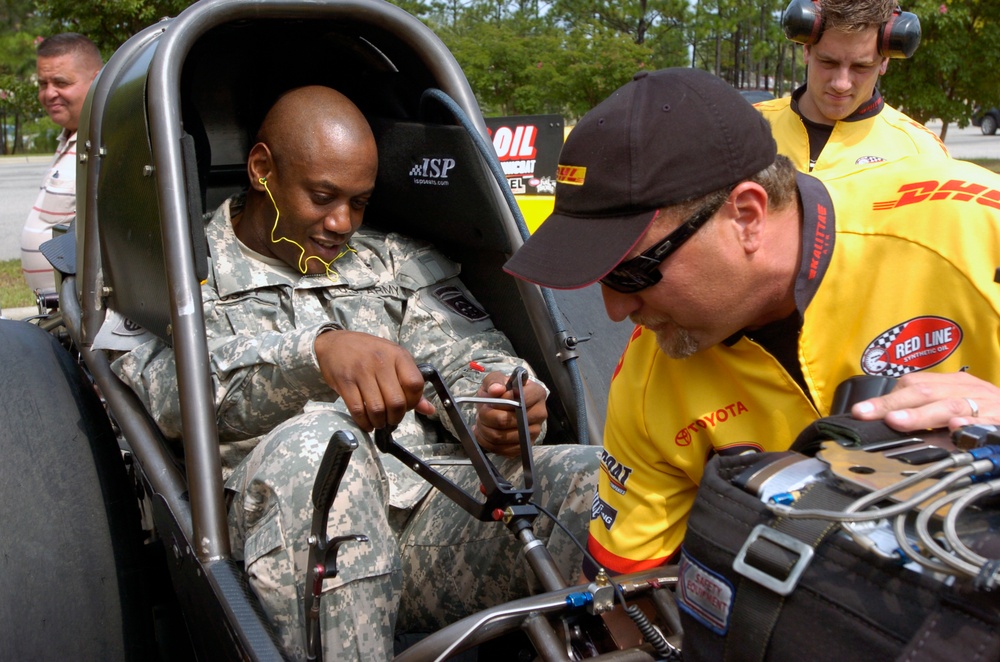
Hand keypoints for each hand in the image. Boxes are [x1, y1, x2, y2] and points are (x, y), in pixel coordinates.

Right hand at [314, 329, 434, 430]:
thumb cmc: (369, 353)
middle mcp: (381, 361)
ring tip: (379, 422)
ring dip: (380, 422)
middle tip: (392, 419)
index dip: (414, 401)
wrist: (335, 343)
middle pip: (396, 401)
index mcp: (398, 355)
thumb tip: (430, 410)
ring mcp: (361, 371)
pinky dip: (364, 422)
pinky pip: (357, 409)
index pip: (415, 384)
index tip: (407, 406)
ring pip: (377, 409)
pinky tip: (366, 423)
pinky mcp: (345, 382)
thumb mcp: (393, 360)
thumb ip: (410, 384)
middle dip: (395, 417)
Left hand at [473, 371, 546, 455]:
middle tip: (481, 412)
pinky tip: (483, 434)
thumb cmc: (501, 391)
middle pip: (507, 420)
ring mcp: (533, 432)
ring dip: (485, 430)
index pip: (519, 400)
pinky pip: (502, 450)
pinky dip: (487, 442)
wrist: (502, 405)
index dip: (500, 401)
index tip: (491, 400)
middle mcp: (539, 413)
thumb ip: (494, 381)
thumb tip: (496, 389)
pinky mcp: (524, 446)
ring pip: (501, 436)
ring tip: (481, 422)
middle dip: (487, 416)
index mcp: (537, 393)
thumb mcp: (496, 379)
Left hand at [851, 371, 999, 431]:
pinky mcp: (999, 421)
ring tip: (897, 421)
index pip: (912, 384)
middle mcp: (965, 389)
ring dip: (920, 414)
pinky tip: (953, 429)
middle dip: (892, 403)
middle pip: (924, 392)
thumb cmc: (986, 413)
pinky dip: (966, 424)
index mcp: (950, 384)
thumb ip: (925, 412)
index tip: (861, 412)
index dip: (885, 398)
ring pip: (948, 405)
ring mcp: (984, 404)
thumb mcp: (954, 406)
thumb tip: (886, 421)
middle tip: (867, 414)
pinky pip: (982, 422)